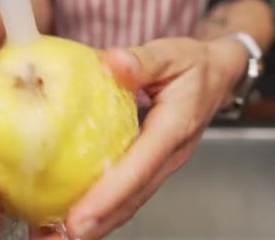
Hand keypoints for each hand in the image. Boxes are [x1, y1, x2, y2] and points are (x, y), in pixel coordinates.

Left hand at [58, 36, 248, 238]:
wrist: (218, 75)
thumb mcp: (172, 53)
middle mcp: (170, 154)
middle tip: (60, 238)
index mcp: (175, 127)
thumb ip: (143, 60)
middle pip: (134, 197)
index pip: (141, 166)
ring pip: (130, 201)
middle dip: (99, 222)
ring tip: (57, 236)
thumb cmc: (194, 64)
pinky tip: (72, 214)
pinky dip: (103, 208)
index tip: (81, 217)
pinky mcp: (152, 166)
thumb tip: (113, 63)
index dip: (111, 194)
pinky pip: (128, 192)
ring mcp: (163, 164)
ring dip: (98, 223)